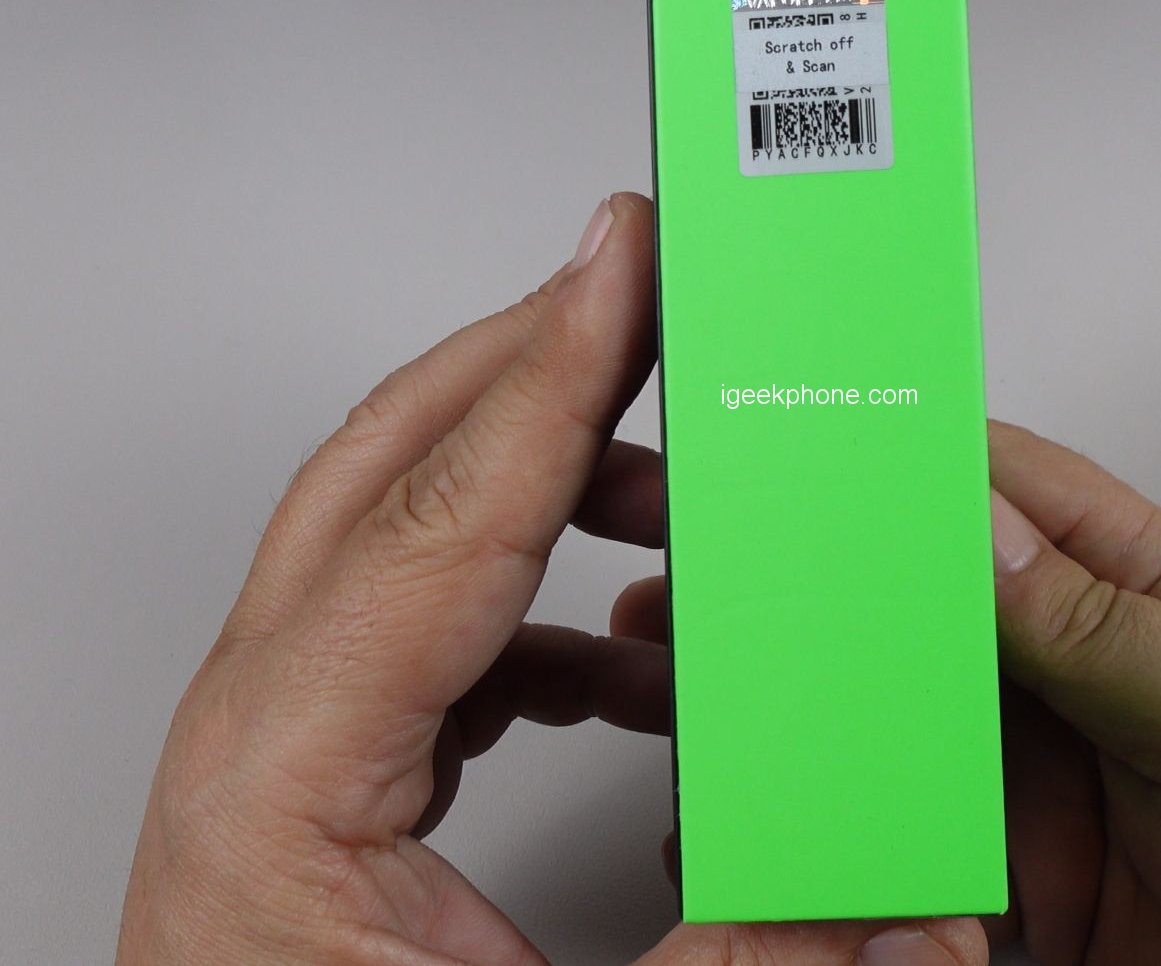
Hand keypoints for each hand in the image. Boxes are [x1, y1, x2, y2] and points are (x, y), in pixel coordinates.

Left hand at [118, 192, 985, 965]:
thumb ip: (737, 964)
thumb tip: (896, 912)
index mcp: (281, 777)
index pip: (440, 517)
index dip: (555, 376)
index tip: (622, 264)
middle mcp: (264, 732)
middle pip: (392, 465)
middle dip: (532, 361)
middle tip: (647, 288)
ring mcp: (289, 742)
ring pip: (413, 533)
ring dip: (550, 489)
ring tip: (680, 486)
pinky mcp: (328, 772)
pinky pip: (439, 631)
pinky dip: (547, 610)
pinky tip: (638, 658)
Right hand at [612, 423, 1160, 964]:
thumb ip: (1100, 622)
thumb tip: (976, 532)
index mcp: (1153, 595)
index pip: (1007, 493)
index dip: (906, 457)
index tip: (801, 434)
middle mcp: (1088, 680)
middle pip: (930, 614)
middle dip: (825, 597)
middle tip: (714, 578)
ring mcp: (1053, 788)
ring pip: (906, 731)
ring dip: (820, 720)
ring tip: (720, 701)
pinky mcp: (1029, 889)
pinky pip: (916, 847)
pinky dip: (849, 838)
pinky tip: (797, 825)